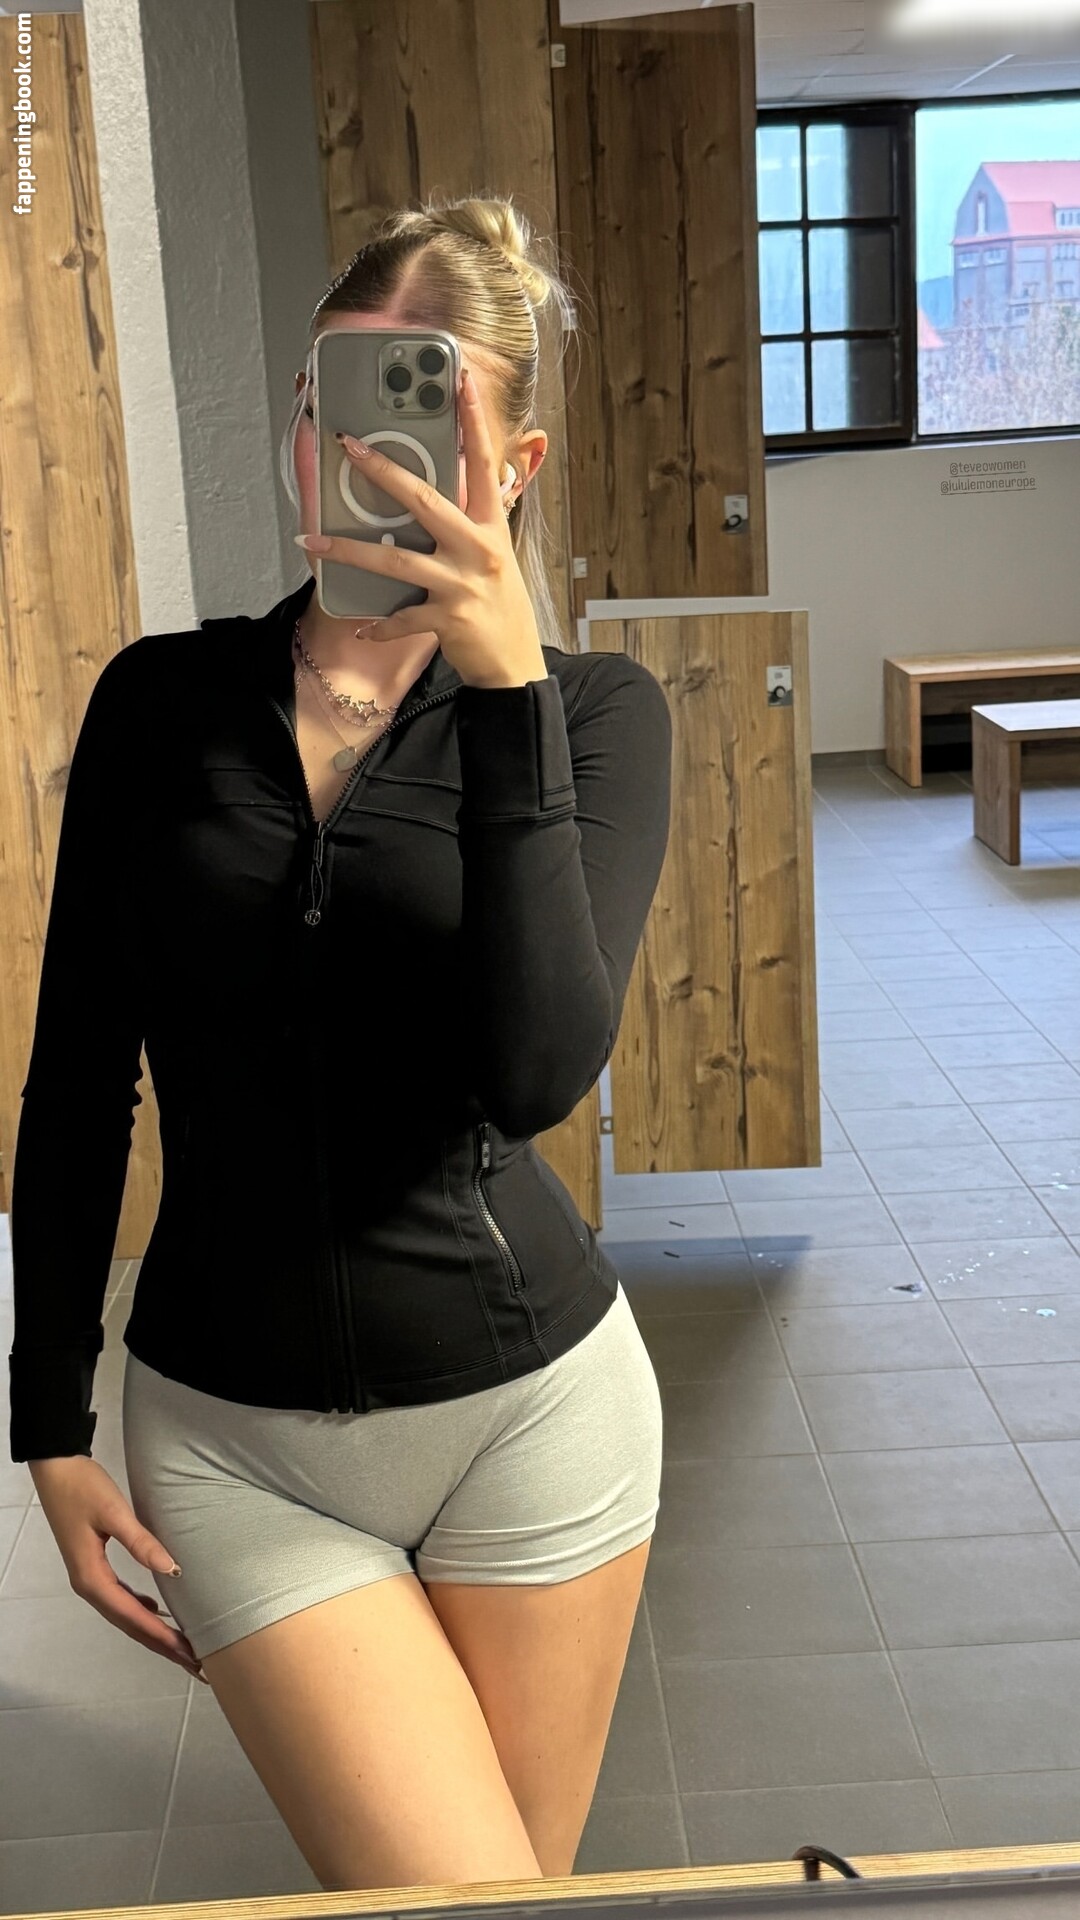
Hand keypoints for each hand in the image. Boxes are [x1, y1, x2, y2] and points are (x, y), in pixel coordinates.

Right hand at [29, 1455, 207, 1683]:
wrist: (55, 1468)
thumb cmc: (83, 1488)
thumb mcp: (114, 1512)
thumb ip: (142, 1543)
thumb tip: (173, 1571)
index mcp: (92, 1579)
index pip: (133, 1618)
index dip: (162, 1638)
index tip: (190, 1655)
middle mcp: (89, 1585)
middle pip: (130, 1625)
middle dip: (162, 1646)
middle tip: (197, 1664)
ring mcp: (89, 1577)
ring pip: (126, 1614)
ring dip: (154, 1631)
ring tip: (183, 1646)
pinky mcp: (93, 1566)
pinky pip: (121, 1599)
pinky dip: (141, 1610)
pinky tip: (156, 1610)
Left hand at [296, 366, 548, 690]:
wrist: (514, 666)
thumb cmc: (500, 608)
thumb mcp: (495, 556)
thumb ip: (476, 519)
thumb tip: (461, 482)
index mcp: (491, 529)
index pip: (483, 463)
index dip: (473, 419)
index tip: (458, 379)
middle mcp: (479, 551)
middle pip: (425, 501)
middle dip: (383, 470)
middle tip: (349, 445)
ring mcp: (462, 585)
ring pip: (396, 559)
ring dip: (349, 550)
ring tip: (313, 538)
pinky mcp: (447, 620)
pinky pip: (400, 618)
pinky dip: (377, 624)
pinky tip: (359, 626)